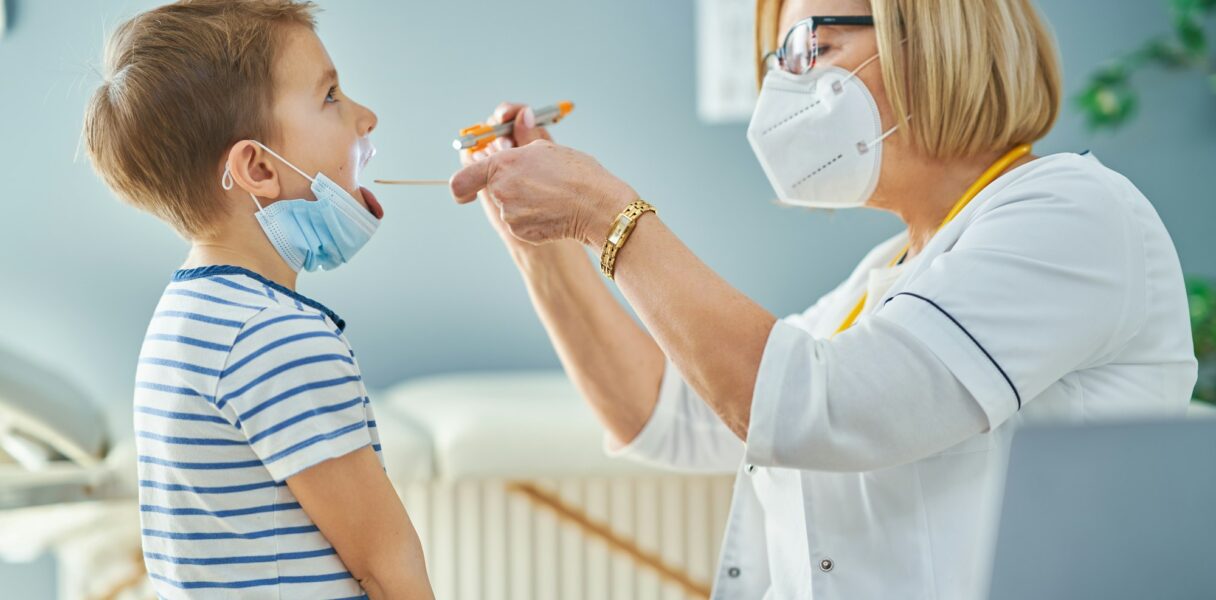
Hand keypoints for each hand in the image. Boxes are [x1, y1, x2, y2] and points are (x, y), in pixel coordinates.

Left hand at [451, 126, 635, 247]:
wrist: (597, 206)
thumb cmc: (577, 173)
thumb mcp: (546, 149)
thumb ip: (522, 141)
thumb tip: (519, 117)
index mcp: (502, 164)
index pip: (462, 179)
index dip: (463, 186)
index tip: (467, 189)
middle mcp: (500, 190)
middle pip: (492, 191)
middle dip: (509, 188)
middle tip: (537, 184)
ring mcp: (510, 214)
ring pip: (509, 208)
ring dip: (524, 203)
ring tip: (551, 197)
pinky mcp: (521, 233)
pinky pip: (521, 224)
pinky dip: (534, 219)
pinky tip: (554, 211)